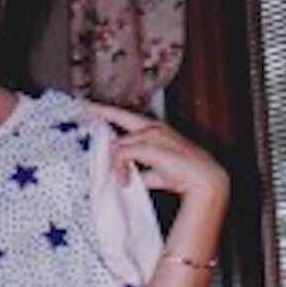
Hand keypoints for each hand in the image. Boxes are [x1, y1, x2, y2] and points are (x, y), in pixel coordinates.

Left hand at [85, 101, 228, 200]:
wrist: (204, 180)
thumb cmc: (183, 176)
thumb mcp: (155, 173)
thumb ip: (138, 171)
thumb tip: (123, 178)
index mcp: (155, 130)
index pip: (126, 117)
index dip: (107, 111)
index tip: (88, 105)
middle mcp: (152, 127)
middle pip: (119, 116)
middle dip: (99, 111)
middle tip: (81, 107)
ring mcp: (151, 134)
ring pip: (119, 144)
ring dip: (116, 164)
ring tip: (123, 180)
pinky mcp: (149, 144)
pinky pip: (123, 154)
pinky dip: (120, 168)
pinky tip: (124, 180)